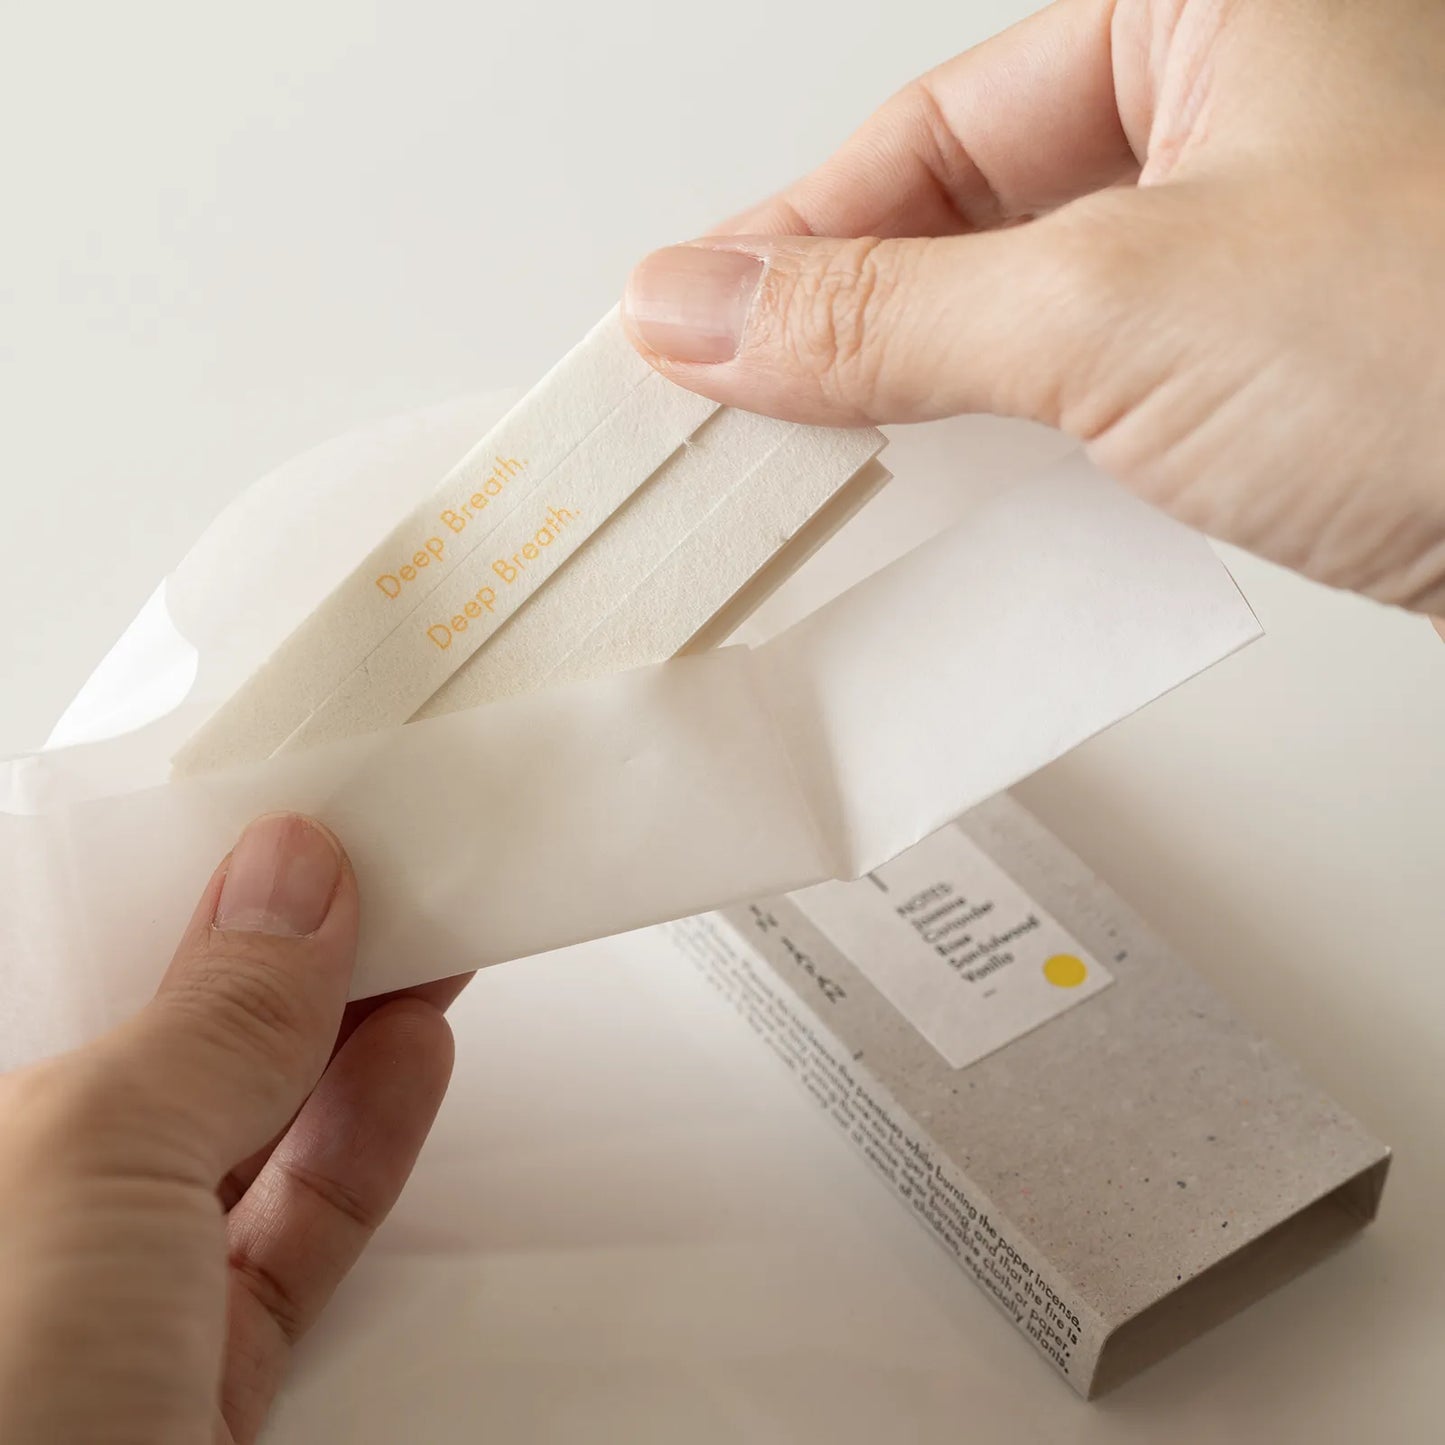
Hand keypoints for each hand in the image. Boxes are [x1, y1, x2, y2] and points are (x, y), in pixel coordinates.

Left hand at [0, 814, 462, 1443]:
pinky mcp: (207, 1389)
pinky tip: (409, 1055)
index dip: (185, 894)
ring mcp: (113, 1314)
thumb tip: (288, 878)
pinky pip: (301, 1229)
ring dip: (349, 1028)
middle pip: (177, 1049)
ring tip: (424, 935)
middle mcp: (29, 1222)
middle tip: (388, 863)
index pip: (83, 976)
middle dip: (285, 951)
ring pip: (253, 1134)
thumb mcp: (89, 1168)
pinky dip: (370, 1134)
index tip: (290, 825)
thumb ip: (206, 1022)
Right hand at [622, 0, 1444, 620]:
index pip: (934, 127)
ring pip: (1035, 311)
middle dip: (848, 323)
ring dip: (927, 398)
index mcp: (1213, 8)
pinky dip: (1024, 451)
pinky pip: (1106, 392)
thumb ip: (886, 317)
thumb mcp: (1116, 314)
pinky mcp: (1290, 368)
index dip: (791, 235)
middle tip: (735, 408)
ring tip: (824, 466)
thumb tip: (704, 305)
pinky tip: (965, 502)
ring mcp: (1270, 245)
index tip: (688, 322)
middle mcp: (1248, 108)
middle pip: (975, 213)